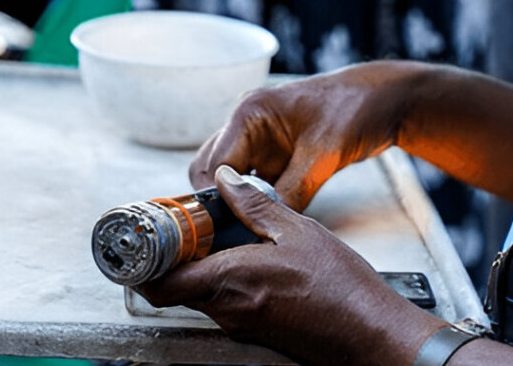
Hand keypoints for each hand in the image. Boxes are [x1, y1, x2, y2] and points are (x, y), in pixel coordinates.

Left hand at [138, 166, 444, 365]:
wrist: (370, 332)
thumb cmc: (342, 288)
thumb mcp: (297, 231)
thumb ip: (254, 205)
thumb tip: (226, 181)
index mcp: (230, 281)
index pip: (160, 284)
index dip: (142, 265)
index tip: (143, 241)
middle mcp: (228, 309)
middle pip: (175, 289)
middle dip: (171, 261)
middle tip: (181, 231)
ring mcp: (240, 324)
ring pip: (199, 296)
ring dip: (199, 269)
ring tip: (218, 239)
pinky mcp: (256, 330)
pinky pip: (224, 304)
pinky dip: (223, 281)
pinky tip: (248, 260)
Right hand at [190, 62, 419, 209]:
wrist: (384, 101)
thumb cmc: (355, 109)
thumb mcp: (324, 155)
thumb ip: (292, 191)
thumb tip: (265, 226)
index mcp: (249, 114)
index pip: (212, 165)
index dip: (215, 199)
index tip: (226, 229)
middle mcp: (246, 126)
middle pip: (209, 172)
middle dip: (219, 203)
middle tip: (235, 232)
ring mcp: (259, 141)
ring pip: (228, 180)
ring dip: (236, 204)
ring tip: (250, 231)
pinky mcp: (274, 156)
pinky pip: (252, 185)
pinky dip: (255, 203)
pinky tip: (268, 220)